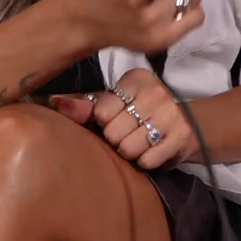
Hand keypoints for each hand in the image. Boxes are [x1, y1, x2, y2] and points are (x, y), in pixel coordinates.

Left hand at [48, 68, 200, 169]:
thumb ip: (85, 104)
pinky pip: (147, 161)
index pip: (101, 112)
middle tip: (129, 133)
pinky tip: (153, 151)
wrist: (187, 124)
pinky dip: (146, 161)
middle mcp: (155, 92)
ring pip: (128, 149)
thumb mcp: (115, 102)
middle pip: (113, 133)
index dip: (105, 122)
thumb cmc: (141, 111)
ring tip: (140, 142)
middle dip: (117, 139)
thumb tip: (53, 102)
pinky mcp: (181, 138)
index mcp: (136, 79)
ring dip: (131, 152)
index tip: (118, 118)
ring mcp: (171, 115)